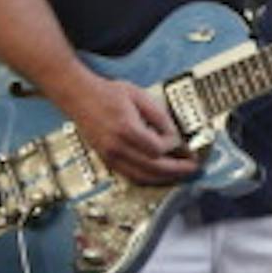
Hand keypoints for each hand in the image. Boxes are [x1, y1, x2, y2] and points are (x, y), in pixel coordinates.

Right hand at [67, 75, 201, 185]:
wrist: (80, 96)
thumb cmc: (107, 94)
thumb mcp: (139, 96)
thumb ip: (159, 116)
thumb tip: (174, 134)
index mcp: (126, 129)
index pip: (157, 148)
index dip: (173, 145)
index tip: (180, 139)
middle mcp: (116, 146)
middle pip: (152, 168)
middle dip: (176, 170)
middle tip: (192, 167)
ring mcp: (110, 155)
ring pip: (141, 177)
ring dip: (164, 178)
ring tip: (180, 174)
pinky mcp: (106, 159)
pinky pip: (130, 176)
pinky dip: (148, 178)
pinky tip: (159, 174)